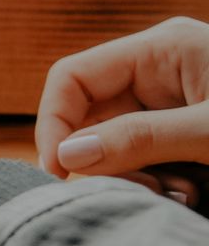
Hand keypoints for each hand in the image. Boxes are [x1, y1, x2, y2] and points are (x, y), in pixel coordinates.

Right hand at [36, 17, 208, 206]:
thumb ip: (140, 139)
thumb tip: (66, 156)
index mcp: (161, 50)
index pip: (72, 78)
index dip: (53, 123)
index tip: (58, 171)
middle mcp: (159, 73)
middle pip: (90, 118)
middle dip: (104, 162)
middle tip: (141, 193)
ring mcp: (171, 104)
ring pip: (115, 147)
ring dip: (137, 179)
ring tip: (184, 194)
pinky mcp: (183, 135)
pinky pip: (145, 162)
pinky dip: (159, 184)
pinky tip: (192, 193)